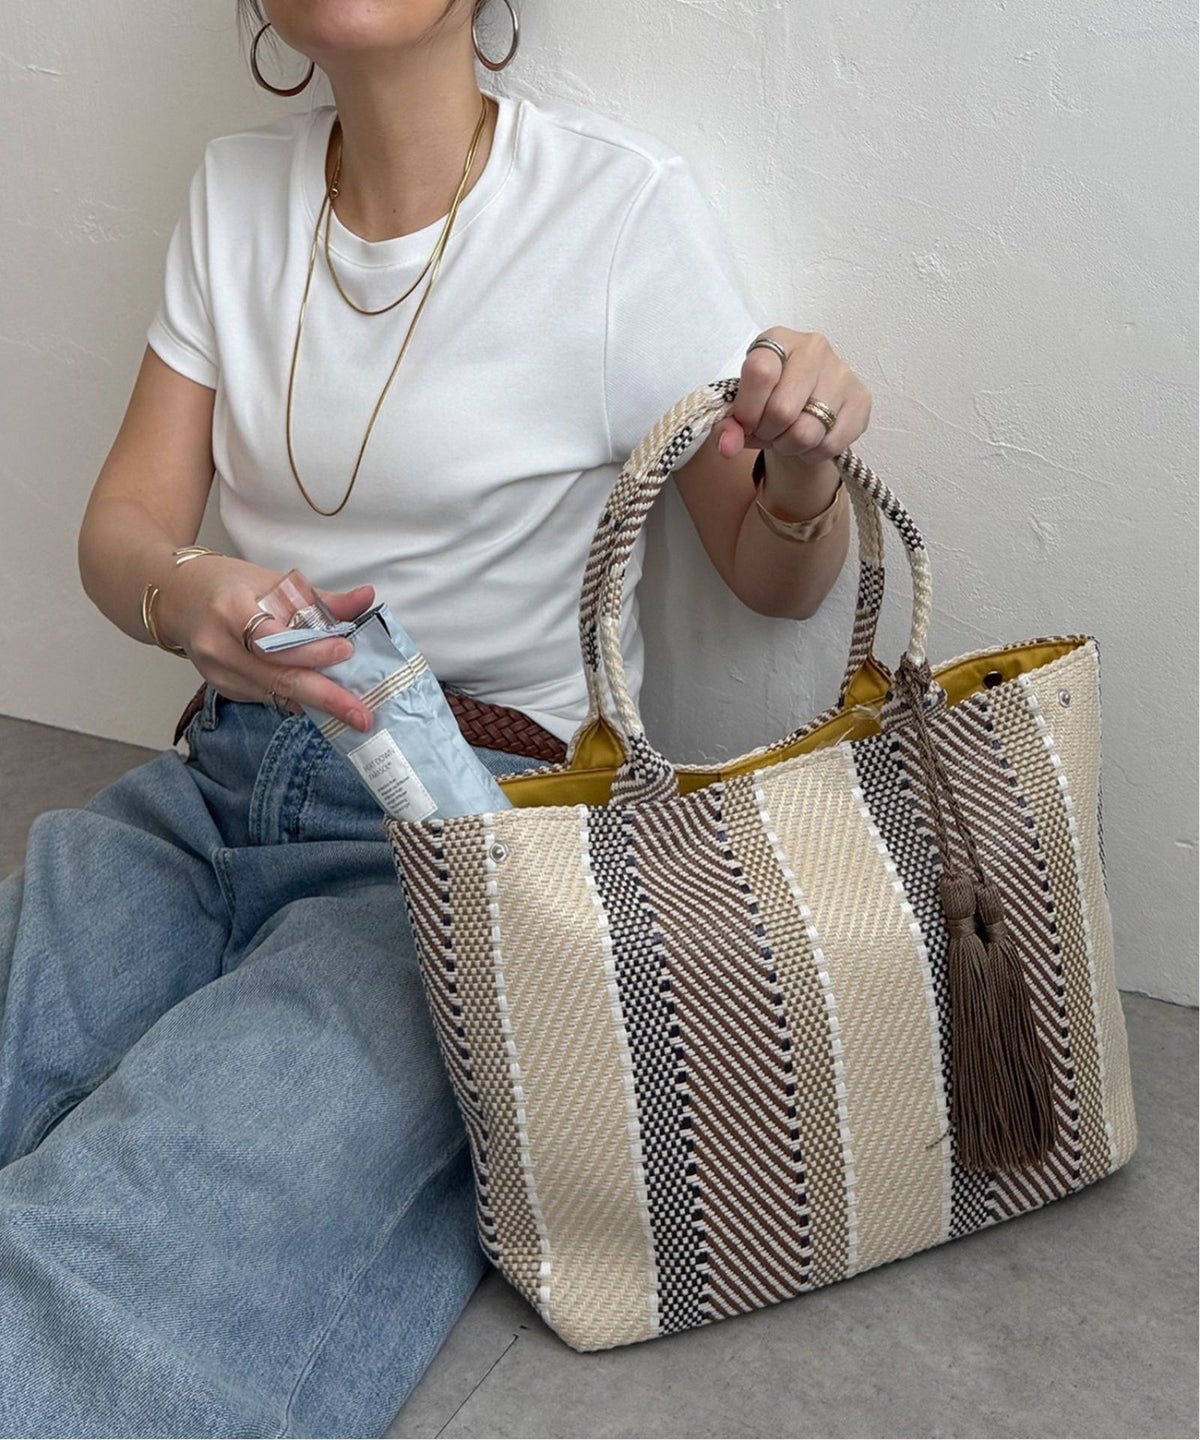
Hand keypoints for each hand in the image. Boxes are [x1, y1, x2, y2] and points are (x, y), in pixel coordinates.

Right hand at [155, 557, 376, 732]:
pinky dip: (297, 699)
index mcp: (230, 611)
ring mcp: (218, 673)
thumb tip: (366, 598)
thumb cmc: (226, 586)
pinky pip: (268, 697)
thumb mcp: (272, 581)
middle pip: (277, 677)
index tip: (346, 651)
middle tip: (361, 714)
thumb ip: (322, 599)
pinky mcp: (223, 688)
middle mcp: (219, 647)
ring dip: (317, 703)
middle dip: (325, 698)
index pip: (274, 638)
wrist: (177, 599)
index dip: (310, 649)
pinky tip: (322, 701)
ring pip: (275, 694)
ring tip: (353, 712)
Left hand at [711, 327, 871, 472]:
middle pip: (782, 410)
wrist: (805, 409)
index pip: (760, 372)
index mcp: (778, 340)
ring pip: (806, 432)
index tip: (745, 424)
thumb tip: (728, 446)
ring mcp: (842, 372)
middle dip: (767, 433)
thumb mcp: (741, 408)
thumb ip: (727, 426)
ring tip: (787, 436)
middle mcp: (814, 348)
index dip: (747, 410)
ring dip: (789, 446)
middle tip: (767, 432)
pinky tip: (810, 441)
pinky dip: (812, 453)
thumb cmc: (768, 402)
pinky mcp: (861, 400)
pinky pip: (829, 444)